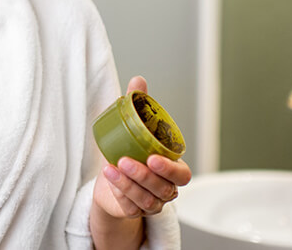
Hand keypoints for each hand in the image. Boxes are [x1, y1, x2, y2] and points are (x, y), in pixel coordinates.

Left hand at [92, 76, 191, 220]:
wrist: (111, 179)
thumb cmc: (130, 151)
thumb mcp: (133, 128)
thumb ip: (138, 106)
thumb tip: (138, 80)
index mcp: (172, 169)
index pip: (182, 175)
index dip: (170, 169)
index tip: (153, 157)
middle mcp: (165, 189)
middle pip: (164, 189)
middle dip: (144, 176)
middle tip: (126, 161)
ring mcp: (151, 203)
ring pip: (147, 200)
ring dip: (128, 184)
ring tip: (112, 167)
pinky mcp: (133, 211)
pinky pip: (130, 207)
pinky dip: (120, 192)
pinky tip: (109, 177)